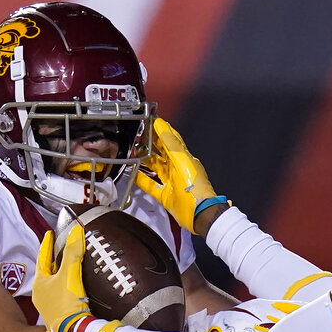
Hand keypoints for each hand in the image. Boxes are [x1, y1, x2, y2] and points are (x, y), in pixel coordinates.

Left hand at [33, 225, 96, 331]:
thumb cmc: (66, 304)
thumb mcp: (69, 275)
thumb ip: (72, 252)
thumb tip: (76, 231)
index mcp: (40, 283)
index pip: (43, 258)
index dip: (47, 244)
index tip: (50, 233)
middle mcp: (42, 295)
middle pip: (48, 271)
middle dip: (55, 259)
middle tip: (61, 247)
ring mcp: (51, 307)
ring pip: (56, 284)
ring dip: (63, 274)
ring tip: (71, 264)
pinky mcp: (62, 315)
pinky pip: (64, 295)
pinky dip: (70, 286)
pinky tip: (79, 286)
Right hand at [137, 117, 226, 233]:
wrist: (200, 212)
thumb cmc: (194, 185)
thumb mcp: (182, 161)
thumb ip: (171, 143)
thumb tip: (161, 124)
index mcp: (183, 158)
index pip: (171, 139)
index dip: (161, 129)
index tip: (149, 120)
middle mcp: (177, 168)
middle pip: (162, 152)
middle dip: (151, 143)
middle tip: (137, 134)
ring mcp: (170, 182)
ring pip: (155, 167)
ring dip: (144, 159)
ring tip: (131, 151)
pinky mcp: (165, 195)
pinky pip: (151, 185)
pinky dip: (141, 179)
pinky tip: (132, 173)